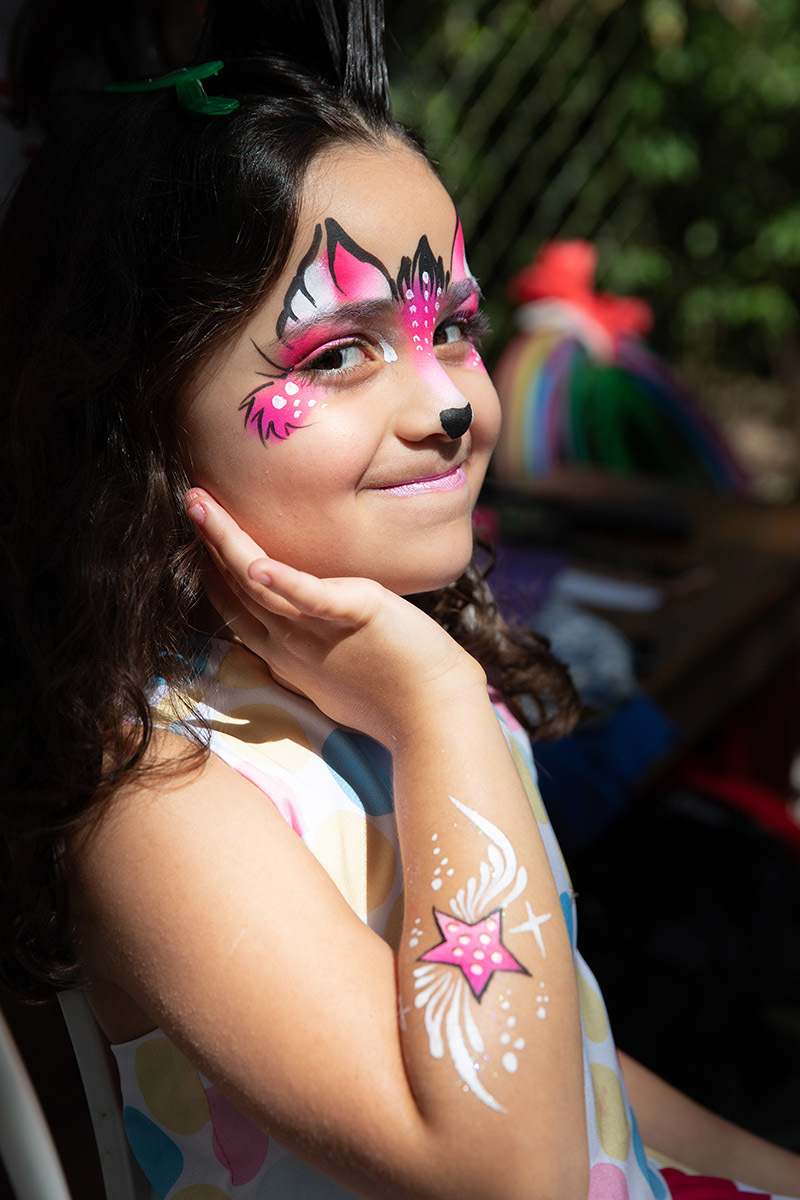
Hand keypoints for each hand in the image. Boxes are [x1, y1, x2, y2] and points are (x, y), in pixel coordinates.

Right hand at [185, 489, 484, 743]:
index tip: (196, 532)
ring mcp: (318, 633)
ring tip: (202, 504)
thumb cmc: (396, 695)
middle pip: (236, 588)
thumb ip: (313, 641)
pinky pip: (312, 600)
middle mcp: (291, 644)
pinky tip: (259, 565)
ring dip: (227, 543)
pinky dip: (284, 582)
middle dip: (208, 543)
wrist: (436, 715)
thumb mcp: (336, 669)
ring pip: (259, 584)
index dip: (211, 569)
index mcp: (286, 654)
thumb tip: (305, 612)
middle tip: (188, 500)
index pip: (235, 607)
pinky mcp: (355, 617)